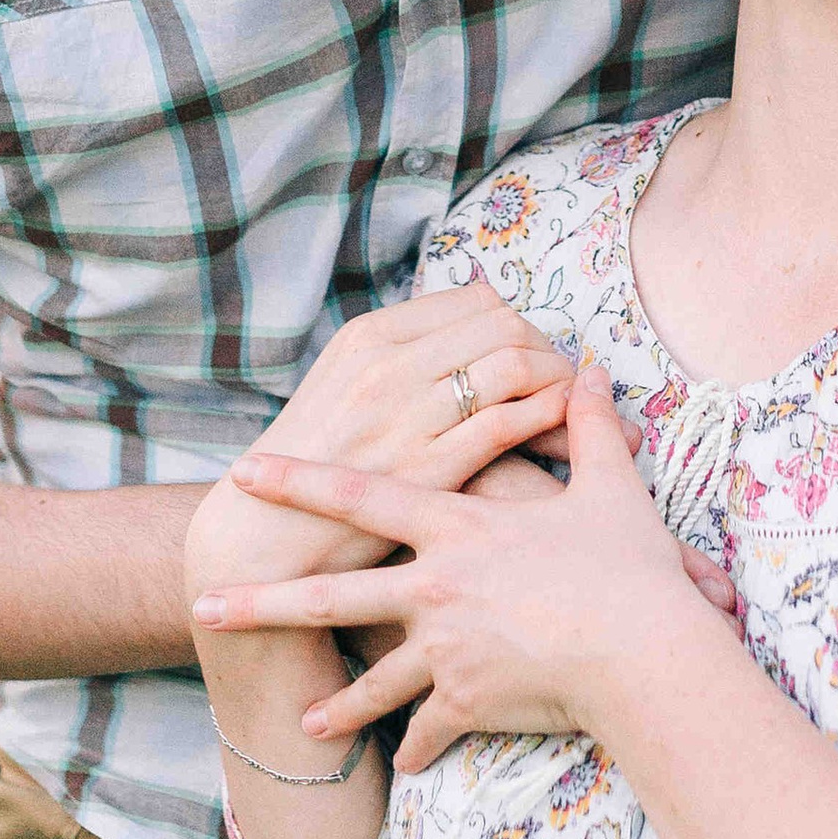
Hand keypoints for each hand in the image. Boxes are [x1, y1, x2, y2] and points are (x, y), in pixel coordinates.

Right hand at [183, 278, 577, 617]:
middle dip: (549, 351)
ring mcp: (405, 415)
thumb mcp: (346, 383)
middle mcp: (388, 366)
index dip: (519, 324)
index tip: (535, 353)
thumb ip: (409, 350)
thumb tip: (487, 308)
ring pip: (514, 367)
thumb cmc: (315, 462)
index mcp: (369, 336)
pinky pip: (506, 423)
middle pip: (504, 327)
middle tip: (569, 380)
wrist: (264, 536)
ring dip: (558, 382)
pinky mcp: (424, 468)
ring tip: (574, 408)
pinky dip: (547, 419)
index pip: (475, 301)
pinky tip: (563, 434)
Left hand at [193, 367, 726, 772]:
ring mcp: (445, 648)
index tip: (246, 472)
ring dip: (336, 704)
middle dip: (265, 603)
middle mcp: (436, 587)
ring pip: (373, 680)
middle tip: (206, 606)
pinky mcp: (466, 700)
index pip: (363, 496)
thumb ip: (590, 427)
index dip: (300, 481)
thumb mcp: (610, 488)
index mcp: (457, 529)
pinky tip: (401, 766)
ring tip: (301, 722)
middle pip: (332, 595)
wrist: (641, 650)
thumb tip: (596, 370)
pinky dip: (415, 748)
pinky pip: (428, 730)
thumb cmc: (628, 567)